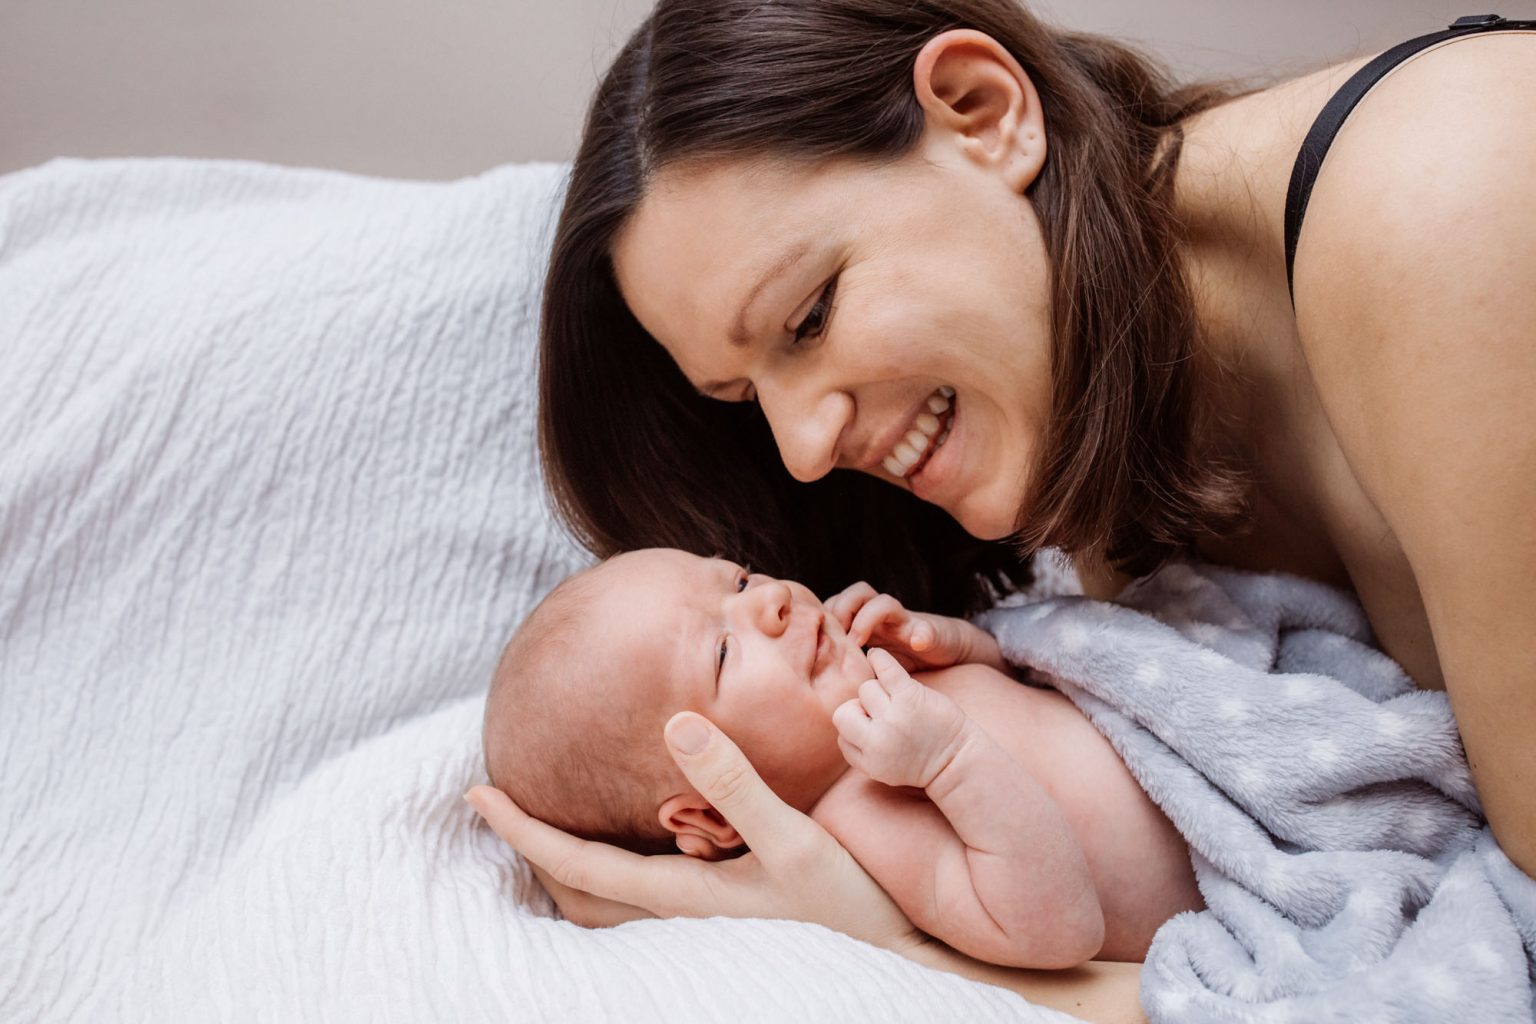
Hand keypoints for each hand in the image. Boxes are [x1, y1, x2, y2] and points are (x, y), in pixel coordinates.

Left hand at [465, 711, 922, 951]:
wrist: (907, 950)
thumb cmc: (850, 902)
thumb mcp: (792, 839)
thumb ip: (734, 781)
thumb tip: (674, 722)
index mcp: (682, 894)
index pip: (577, 864)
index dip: (522, 829)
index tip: (476, 793)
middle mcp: (685, 908)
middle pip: (582, 888)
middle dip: (537, 850)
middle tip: (503, 805)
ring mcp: (709, 909)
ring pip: (614, 893)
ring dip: (575, 856)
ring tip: (556, 816)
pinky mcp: (735, 899)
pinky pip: (652, 882)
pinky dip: (621, 858)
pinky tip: (648, 827)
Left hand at [825, 582, 1003, 671]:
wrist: (948, 656)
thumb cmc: (904, 664)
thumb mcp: (872, 667)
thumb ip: (851, 666)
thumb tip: (816, 685)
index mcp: (867, 624)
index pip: (838, 605)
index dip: (827, 617)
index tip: (817, 640)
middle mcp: (884, 618)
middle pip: (857, 593)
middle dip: (842, 610)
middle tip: (835, 637)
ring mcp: (905, 622)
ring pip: (883, 602)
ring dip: (868, 617)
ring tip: (860, 641)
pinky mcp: (929, 632)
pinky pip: (925, 628)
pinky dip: (921, 634)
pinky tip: (916, 644)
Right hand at [832, 648, 971, 789]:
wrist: (959, 760)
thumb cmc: (921, 760)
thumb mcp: (882, 768)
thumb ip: (859, 749)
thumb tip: (845, 715)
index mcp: (868, 762)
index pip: (841, 734)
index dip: (856, 727)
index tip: (875, 729)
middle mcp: (877, 742)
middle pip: (847, 709)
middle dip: (862, 708)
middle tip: (886, 713)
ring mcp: (894, 718)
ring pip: (866, 689)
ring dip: (881, 691)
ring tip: (900, 702)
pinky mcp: (911, 698)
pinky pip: (885, 669)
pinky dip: (880, 658)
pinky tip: (878, 656)